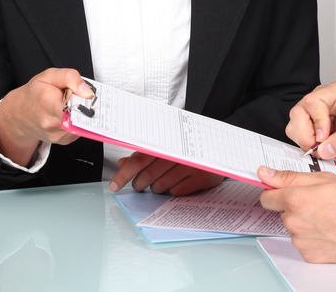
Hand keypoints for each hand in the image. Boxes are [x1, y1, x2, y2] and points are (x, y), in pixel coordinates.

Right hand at [0, 67, 92, 166]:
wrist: (19, 114)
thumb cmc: (35, 93)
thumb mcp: (50, 76)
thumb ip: (70, 78)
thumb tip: (88, 92)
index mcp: (47, 102)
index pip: (72, 106)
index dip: (83, 100)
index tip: (86, 95)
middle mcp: (50, 122)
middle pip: (80, 115)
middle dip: (85, 106)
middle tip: (80, 97)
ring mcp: (56, 134)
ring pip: (82, 124)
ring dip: (81, 114)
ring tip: (71, 105)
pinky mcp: (62, 141)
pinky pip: (79, 130)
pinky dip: (78, 122)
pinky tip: (69, 114)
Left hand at [109, 152, 223, 195]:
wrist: (220, 146)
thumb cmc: (188, 149)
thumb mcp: (166, 148)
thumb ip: (143, 156)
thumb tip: (123, 164)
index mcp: (166, 143)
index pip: (139, 160)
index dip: (124, 174)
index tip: (115, 185)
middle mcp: (178, 152)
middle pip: (148, 176)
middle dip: (139, 184)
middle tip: (140, 185)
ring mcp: (191, 165)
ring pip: (160, 186)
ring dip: (156, 188)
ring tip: (161, 182)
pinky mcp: (202, 177)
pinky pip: (177, 192)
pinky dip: (173, 191)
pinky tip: (178, 183)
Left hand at [258, 166, 335, 262]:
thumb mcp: (325, 179)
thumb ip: (290, 177)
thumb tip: (265, 174)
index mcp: (296, 199)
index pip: (266, 198)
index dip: (275, 192)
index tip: (283, 191)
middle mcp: (294, 222)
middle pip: (283, 212)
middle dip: (295, 207)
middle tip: (319, 202)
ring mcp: (301, 241)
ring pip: (294, 228)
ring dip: (304, 222)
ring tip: (328, 217)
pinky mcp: (310, 256)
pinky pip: (303, 243)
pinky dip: (313, 238)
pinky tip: (330, 231)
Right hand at [286, 81, 335, 161]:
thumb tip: (324, 149)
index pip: (314, 101)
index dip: (317, 122)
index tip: (324, 138)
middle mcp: (323, 98)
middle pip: (299, 112)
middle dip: (307, 134)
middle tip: (321, 148)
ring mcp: (314, 111)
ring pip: (294, 124)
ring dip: (305, 141)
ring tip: (324, 148)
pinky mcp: (309, 124)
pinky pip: (295, 133)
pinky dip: (304, 144)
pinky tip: (320, 148)